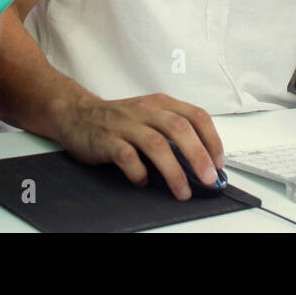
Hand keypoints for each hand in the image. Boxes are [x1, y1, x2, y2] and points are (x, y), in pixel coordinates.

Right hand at [59, 93, 223, 200]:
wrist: (77, 114)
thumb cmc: (118, 120)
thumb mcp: (150, 115)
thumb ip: (173, 131)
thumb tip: (203, 161)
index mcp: (161, 103)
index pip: (196, 116)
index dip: (212, 139)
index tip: (218, 162)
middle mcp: (146, 110)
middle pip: (179, 129)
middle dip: (198, 156)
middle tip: (209, 179)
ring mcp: (125, 124)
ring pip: (156, 144)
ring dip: (174, 170)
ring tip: (182, 191)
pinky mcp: (107, 140)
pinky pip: (127, 157)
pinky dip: (139, 172)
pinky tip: (142, 181)